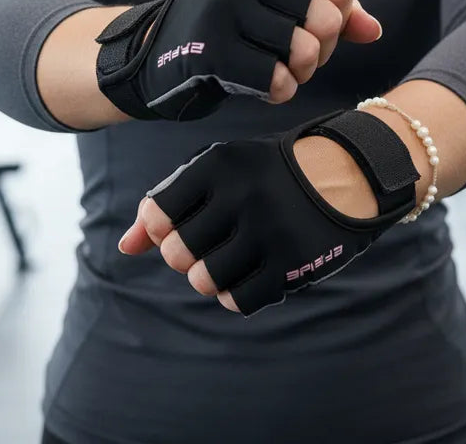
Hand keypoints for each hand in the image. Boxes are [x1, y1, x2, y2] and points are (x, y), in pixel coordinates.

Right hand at [96, 0, 381, 121]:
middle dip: (324, 47)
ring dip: (303, 72)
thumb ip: (332, 9)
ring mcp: (220, 7)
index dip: (340, 12)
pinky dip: (282, 90)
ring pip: (304, 51)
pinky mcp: (208, 50)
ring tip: (288, 71)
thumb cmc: (233, 20)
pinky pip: (274, 79)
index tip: (320, 23)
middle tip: (305, 56)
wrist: (159, 47)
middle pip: (324, 18)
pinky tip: (271, 87)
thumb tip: (373, 31)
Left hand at [118, 110, 419, 315]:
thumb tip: (125, 247)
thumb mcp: (217, 173)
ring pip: (205, 280)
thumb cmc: (263, 175)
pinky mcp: (291, 262)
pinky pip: (239, 300)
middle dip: (184, 255)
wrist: (341, 173)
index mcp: (218, 164)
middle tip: (206, 243)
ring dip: (208, 277)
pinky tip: (247, 274)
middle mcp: (242, 194)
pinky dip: (234, 295)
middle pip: (178, 253)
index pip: (158, 214)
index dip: (162, 229)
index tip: (179, 224)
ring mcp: (269, 230)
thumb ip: (167, 204)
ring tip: (226, 259)